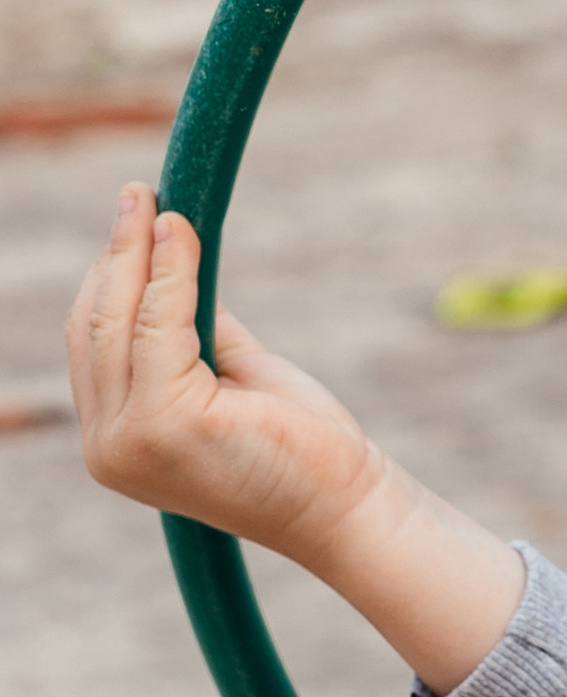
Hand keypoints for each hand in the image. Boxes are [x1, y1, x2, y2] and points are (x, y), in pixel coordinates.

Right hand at [71, 188, 381, 556]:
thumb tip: (176, 260)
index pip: (90, 344)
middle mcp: (108, 447)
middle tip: (138, 193)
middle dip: (116, 254)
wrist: (345, 503)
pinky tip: (181, 235)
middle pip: (94, 327)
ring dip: (139, 253)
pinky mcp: (168, 425)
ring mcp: (131, 440)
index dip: (107, 276)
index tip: (133, 218)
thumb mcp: (231, 375)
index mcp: (115, 441)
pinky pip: (160, 326)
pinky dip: (169, 273)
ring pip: (120, 321)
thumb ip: (192, 328)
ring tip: (157, 202)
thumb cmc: (298, 443)